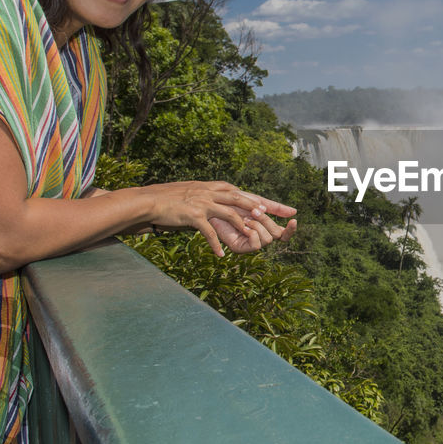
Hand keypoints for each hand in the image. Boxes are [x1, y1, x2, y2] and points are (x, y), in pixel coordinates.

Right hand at [142, 181, 295, 255]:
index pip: (251, 195)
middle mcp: (214, 193)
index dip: (272, 204)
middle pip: (245, 202)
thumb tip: (233, 206)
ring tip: (253, 241)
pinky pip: (208, 232)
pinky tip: (220, 255)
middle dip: (264, 214)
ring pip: (230, 215)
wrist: (151, 201)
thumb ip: (217, 199)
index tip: (291, 211)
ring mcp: (204, 203)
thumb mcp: (200, 195)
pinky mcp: (193, 215)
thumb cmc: (175, 201)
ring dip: (243, 228)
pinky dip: (215, 244)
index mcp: (219, 188)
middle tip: (281, 224)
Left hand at [210, 209, 296, 253]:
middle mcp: (258, 237)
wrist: (214, 205)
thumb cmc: (234, 202)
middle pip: (276, 234)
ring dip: (259, 225)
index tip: (294, 220)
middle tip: (256, 212)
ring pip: (268, 239)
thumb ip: (275, 208)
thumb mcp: (258, 203)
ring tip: (246, 219)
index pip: (283, 234)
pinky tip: (244, 226)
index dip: (290, 230)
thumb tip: (294, 212)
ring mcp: (249, 244)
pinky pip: (257, 244)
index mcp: (264, 228)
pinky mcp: (240, 248)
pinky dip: (253, 232)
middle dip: (268, 221)